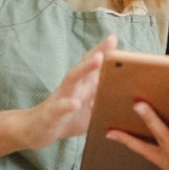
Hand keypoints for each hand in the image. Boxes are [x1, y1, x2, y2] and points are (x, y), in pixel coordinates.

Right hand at [17, 35, 117, 149]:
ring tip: (97, 59)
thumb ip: (106, 101)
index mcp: (83, 85)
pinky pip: (59, 108)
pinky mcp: (52, 114)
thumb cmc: (69, 118)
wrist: (39, 131)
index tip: (114, 38)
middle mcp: (72, 87)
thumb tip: (129, 98)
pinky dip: (66, 105)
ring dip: (85, 68)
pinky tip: (75, 103)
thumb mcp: (91, 110)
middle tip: (111, 41)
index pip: (94, 66)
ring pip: (72, 79)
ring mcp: (60, 98)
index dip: (104, 51)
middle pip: (84, 65)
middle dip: (98, 52)